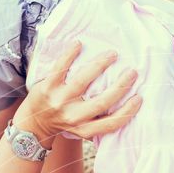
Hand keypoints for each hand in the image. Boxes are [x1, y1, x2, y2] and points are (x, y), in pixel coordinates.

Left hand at [14, 42, 141, 144]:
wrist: (34, 122)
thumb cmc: (65, 121)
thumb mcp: (82, 127)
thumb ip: (99, 119)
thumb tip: (125, 100)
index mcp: (85, 129)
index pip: (111, 124)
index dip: (127, 112)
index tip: (139, 97)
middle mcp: (74, 117)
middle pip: (102, 102)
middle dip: (120, 86)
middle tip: (132, 71)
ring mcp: (60, 101)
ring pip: (83, 81)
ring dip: (100, 65)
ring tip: (113, 54)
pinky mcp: (47, 87)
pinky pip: (60, 67)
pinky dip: (69, 54)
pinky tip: (79, 43)